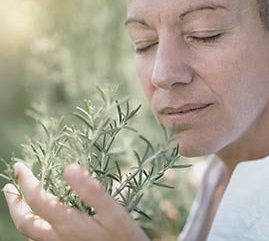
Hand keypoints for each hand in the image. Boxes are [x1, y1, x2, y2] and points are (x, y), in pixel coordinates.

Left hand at [3, 162, 149, 240]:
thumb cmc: (124, 237)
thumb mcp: (114, 212)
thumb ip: (92, 190)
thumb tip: (69, 168)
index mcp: (67, 223)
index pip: (37, 199)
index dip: (26, 181)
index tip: (20, 166)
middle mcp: (58, 238)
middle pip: (24, 221)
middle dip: (14, 202)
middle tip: (9, 186)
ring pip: (28, 233)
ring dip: (20, 214)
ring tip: (18, 200)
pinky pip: (39, 239)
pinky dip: (32, 225)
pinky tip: (39, 220)